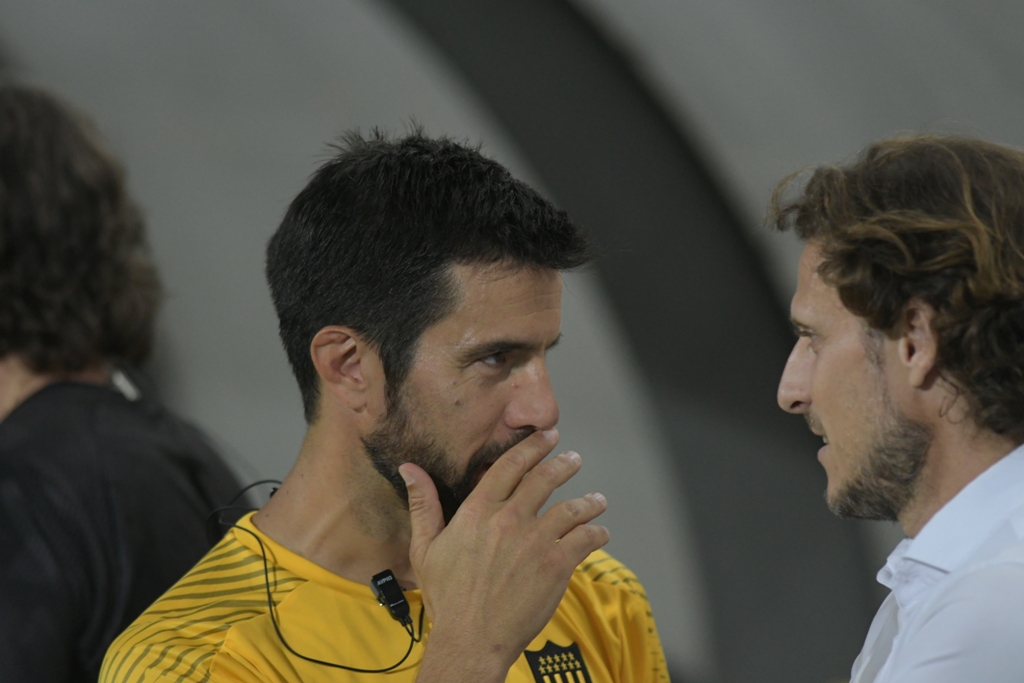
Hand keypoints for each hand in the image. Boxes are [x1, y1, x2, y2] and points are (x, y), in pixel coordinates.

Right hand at [400, 428, 608, 682]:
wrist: (471, 640)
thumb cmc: (446, 597)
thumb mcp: (425, 548)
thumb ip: (423, 504)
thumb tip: (410, 469)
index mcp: (478, 511)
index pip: (510, 466)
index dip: (531, 448)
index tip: (546, 438)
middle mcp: (509, 519)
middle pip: (545, 479)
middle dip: (563, 464)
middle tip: (573, 459)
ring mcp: (535, 541)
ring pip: (571, 508)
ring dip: (588, 501)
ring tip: (597, 500)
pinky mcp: (556, 565)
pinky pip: (584, 539)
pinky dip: (596, 533)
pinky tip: (600, 533)